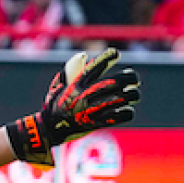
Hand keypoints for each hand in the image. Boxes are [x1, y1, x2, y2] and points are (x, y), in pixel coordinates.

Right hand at [9, 48, 142, 165]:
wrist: (50, 129)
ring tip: (133, 93)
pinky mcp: (97, 123)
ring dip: (132, 95)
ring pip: (123, 98)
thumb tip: (84, 55)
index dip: (108, 57)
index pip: (95, 67)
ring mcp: (92, 110)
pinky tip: (127, 109)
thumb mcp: (57, 85)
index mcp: (76, 84)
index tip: (116, 53)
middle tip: (133, 77)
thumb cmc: (55, 104)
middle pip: (116, 82)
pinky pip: (121, 116)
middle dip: (130, 78)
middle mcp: (85, 96)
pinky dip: (127, 112)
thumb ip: (70, 70)